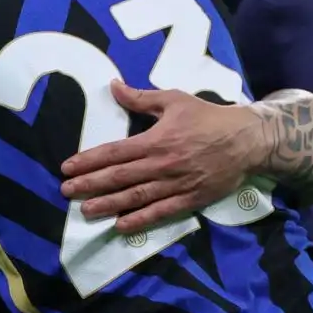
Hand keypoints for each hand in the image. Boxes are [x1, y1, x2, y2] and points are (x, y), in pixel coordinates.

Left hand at [60, 82, 262, 233]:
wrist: (246, 140)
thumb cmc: (209, 118)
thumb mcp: (175, 100)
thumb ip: (141, 97)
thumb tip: (113, 86)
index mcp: (155, 140)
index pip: (114, 152)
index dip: (89, 161)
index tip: (68, 167)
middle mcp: (161, 165)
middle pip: (119, 177)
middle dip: (90, 184)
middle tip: (66, 191)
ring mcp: (175, 185)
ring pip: (135, 198)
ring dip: (108, 205)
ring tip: (86, 211)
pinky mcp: (189, 200)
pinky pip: (160, 212)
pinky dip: (140, 221)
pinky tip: (121, 226)